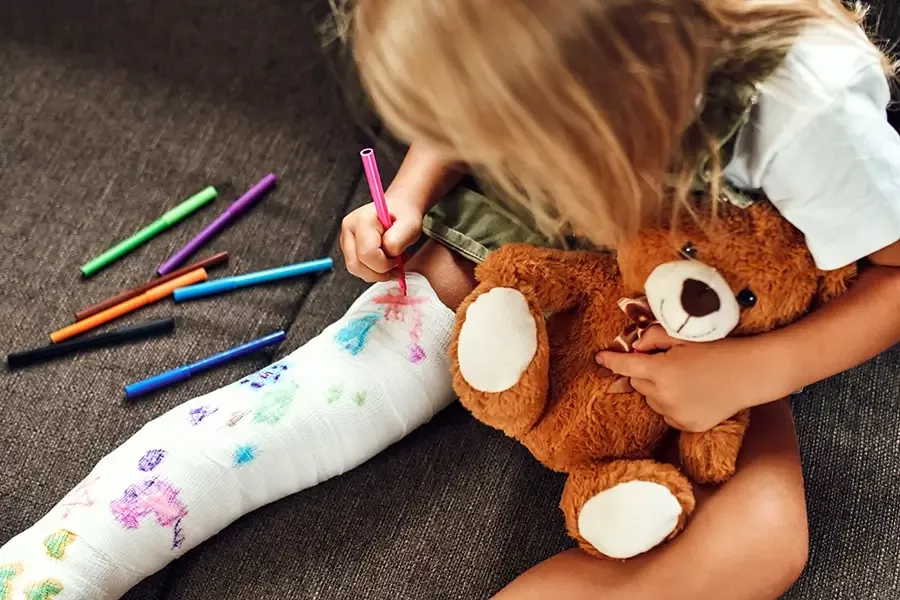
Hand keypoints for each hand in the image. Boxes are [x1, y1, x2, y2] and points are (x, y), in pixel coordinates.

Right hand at [340, 191, 423, 281]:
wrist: (398, 210)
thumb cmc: (403, 215)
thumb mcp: (410, 224)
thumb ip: (400, 239)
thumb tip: (389, 253)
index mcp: (363, 220)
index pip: (367, 254)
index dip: (385, 263)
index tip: (398, 258)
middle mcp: (349, 229)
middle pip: (356, 265)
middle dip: (379, 272)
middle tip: (397, 265)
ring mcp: (346, 239)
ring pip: (355, 269)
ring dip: (376, 273)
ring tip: (392, 263)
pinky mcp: (348, 248)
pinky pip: (358, 268)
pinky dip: (373, 271)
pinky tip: (385, 262)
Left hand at [596, 327, 788, 431]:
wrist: (753, 373)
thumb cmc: (719, 349)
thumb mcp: (683, 336)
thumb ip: (653, 338)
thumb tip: (635, 347)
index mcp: (661, 372)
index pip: (625, 367)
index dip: (610, 361)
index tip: (599, 358)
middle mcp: (664, 397)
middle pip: (638, 384)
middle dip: (645, 373)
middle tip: (667, 362)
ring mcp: (677, 415)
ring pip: (652, 400)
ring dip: (658, 389)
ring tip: (685, 378)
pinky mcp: (688, 426)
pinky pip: (668, 414)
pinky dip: (672, 404)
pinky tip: (693, 393)